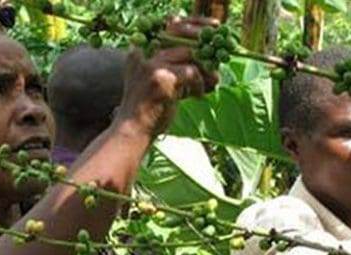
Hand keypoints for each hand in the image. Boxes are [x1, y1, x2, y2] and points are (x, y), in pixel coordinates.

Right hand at [116, 16, 219, 136]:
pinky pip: (191, 72)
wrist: (133, 130)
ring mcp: (152, 65)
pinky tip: (196, 96)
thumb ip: (177, 68)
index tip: (213, 32)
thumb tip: (210, 60)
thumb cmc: (149, 110)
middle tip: (216, 65)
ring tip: (207, 86)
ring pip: (190, 55)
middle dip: (203, 50)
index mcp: (141, 51)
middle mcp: (144, 53)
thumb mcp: (160, 82)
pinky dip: (198, 84)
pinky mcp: (162, 78)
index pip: (172, 28)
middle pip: (182, 38)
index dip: (195, 28)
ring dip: (204, 72)